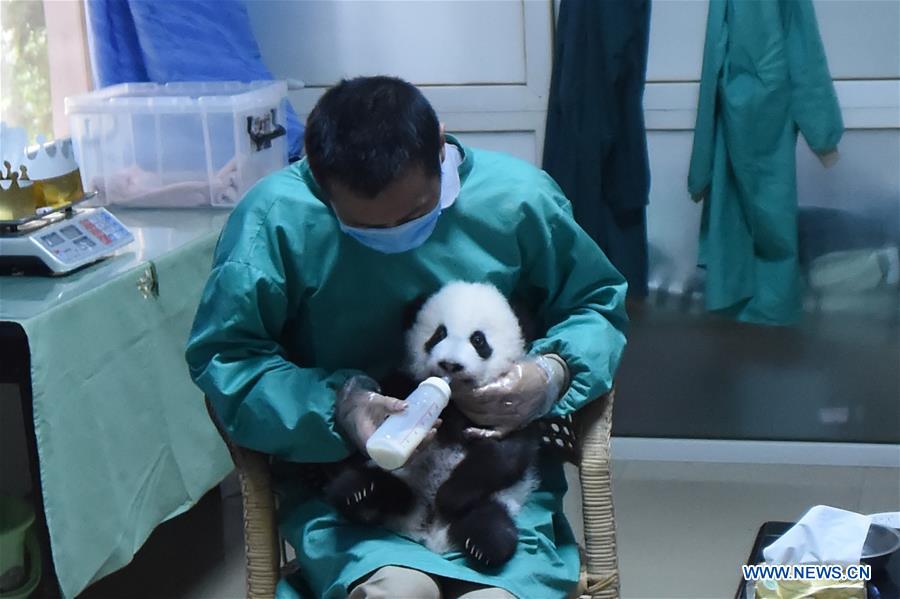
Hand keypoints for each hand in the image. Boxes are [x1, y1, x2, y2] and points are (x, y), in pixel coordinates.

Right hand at [336, 375, 440, 454]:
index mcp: (370, 444)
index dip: (407, 456)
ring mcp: (384, 446)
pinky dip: (416, 437)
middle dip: (420, 446)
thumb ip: (388, 403)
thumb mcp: (373, 402)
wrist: (350, 405)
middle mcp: (377, 450)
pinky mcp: (388, 441)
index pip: (390, 458)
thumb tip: (406, 406)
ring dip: (421, 441)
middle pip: (402, 456)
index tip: (419, 446)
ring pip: (405, 451)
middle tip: (432, 431)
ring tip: (434, 427)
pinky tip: (427, 427)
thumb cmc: (360, 404)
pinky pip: (403, 444)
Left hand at [452, 354, 568, 438]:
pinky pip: (493, 434)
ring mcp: (510, 419)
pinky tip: (467, 431)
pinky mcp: (512, 427)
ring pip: (481, 419)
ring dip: (466, 412)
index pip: (478, 393)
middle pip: (477, 407)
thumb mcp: (512, 364)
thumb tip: (469, 371)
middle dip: (461, 400)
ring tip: (457, 402)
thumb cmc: (529, 370)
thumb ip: (493, 370)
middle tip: (450, 392)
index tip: (452, 383)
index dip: (463, 390)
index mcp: (507, 389)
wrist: (550, 384)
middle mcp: (508, 407)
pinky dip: (479, 434)